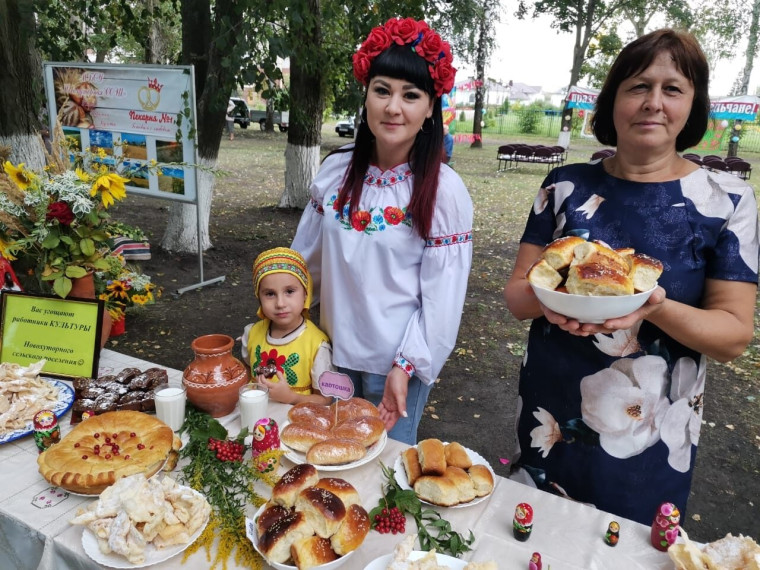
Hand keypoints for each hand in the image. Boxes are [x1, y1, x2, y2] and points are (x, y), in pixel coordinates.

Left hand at [259, 371, 293, 403]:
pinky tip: (261, 384)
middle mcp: (270, 390)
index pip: (265, 382)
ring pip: (261, 389)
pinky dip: (260, 387)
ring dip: (258, 383)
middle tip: (258, 375)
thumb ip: (280, 375)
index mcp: (274, 386)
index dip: (262, 378)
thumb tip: (276, 370)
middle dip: (258, 380)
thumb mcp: (283, 381)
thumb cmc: (285, 389)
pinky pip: (262, 391)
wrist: (287, 397)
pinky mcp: (268, 396)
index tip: (262, 374)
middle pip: (261, 385)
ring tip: (258, 379)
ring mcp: (268, 394)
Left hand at [377, 366, 409, 431]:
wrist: (397, 373)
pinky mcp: (385, 399)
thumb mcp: (400, 395)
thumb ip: (401, 406)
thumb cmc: (400, 383)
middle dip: (382, 425)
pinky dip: (377, 411)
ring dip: (378, 419)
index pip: (393, 420)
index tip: (383, 433)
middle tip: (374, 431)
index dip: (388, 427)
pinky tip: (372, 415)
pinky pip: (381, 407)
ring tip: (371, 425)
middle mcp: (394, 408)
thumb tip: (405, 416)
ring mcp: (389, 403)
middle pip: (387, 418)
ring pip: (383, 414)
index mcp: (399, 408)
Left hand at [540, 286, 666, 335]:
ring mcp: (610, 317)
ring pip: (596, 325)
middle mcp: (619, 318)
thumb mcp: (656, 295)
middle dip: (595, 328)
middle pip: (606, 326)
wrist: (646, 300)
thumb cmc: (651, 296)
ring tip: (572, 326)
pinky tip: (569, 321)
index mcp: (632, 314)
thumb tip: (657, 297)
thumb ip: (656, 296)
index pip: (625, 321)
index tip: (608, 323)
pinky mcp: (603, 314)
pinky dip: (581, 323)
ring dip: (584, 327)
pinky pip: (591, 321)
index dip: (617, 323)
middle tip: (583, 327)